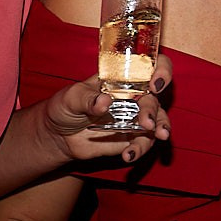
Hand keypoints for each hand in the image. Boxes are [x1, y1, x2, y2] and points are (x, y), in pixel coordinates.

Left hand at [36, 60, 174, 166]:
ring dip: (161, 128)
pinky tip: (129, 155)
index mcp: (123, 78)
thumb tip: (105, 102)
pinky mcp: (132, 137)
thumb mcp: (71, 98)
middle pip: (155, 98)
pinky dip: (140, 149)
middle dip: (153, 111)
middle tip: (147, 123)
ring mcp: (135, 117)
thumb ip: (87, 98)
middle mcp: (134, 96)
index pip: (151, 66)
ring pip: (159, 120)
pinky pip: (145, 142)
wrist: (58, 136)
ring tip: (157, 136)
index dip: (161, 70)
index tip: (155, 84)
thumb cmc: (65, 107)